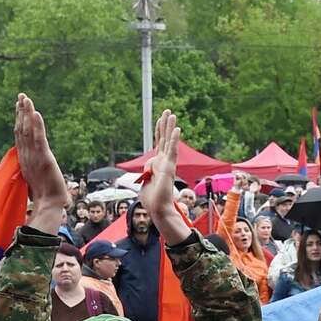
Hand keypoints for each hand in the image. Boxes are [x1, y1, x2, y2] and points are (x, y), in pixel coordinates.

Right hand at [14, 93, 70, 231]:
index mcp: (24, 160)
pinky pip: (38, 138)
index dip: (19, 121)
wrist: (50, 206)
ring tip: (25, 98)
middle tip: (21, 96)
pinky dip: (36, 125)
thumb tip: (32, 173)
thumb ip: (32, 173)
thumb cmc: (45, 198)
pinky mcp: (44, 158)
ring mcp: (34, 156)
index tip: (19, 108)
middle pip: (21, 130)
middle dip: (21, 112)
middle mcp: (26, 156)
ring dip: (26, 113)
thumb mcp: (36, 181)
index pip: (20, 137)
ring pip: (27, 131)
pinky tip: (35, 113)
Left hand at [142, 110, 190, 243]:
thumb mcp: (144, 183)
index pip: (159, 144)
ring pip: (169, 142)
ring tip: (172, 114)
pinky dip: (174, 140)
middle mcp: (164, 162)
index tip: (160, 119)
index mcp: (158, 164)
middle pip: (164, 139)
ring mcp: (168, 164)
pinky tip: (176, 129)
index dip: (159, 131)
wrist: (157, 209)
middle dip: (165, 125)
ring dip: (170, 128)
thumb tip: (147, 168)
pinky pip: (172, 151)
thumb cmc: (152, 200)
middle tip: (167, 111)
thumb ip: (146, 173)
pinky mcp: (170, 168)